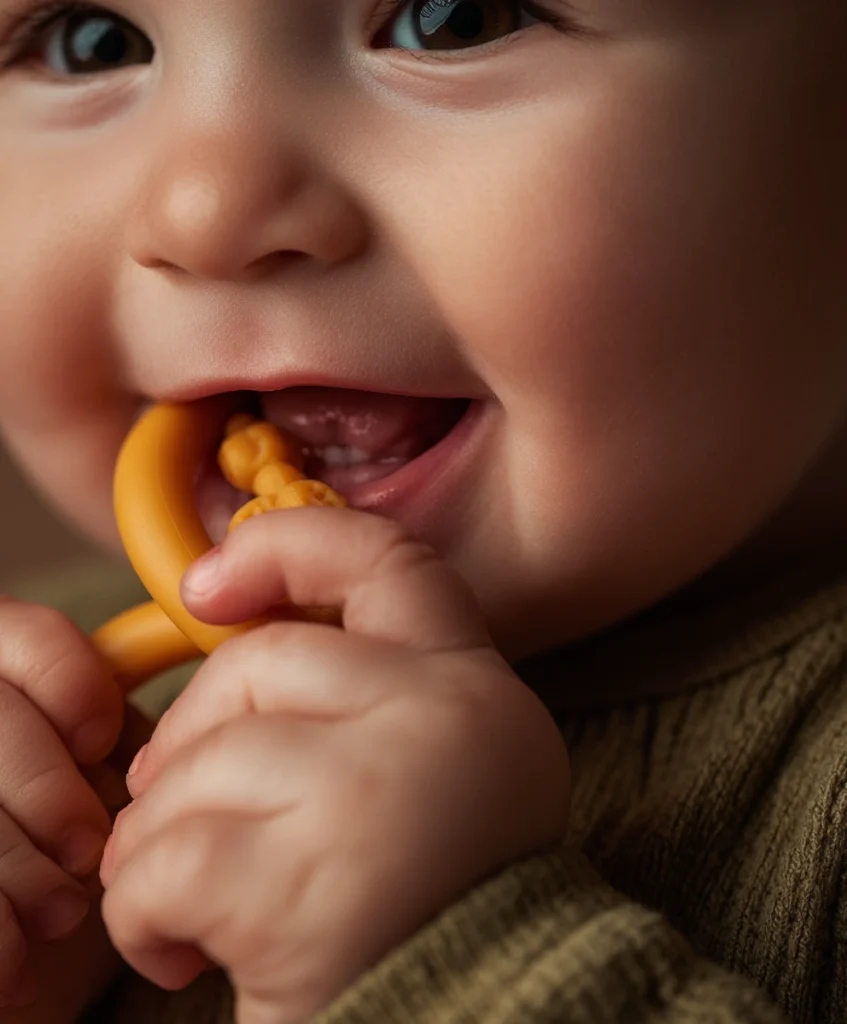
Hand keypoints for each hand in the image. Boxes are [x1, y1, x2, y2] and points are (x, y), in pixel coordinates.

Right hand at [0, 599, 128, 1008]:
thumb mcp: (99, 780)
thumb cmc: (72, 853)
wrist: (24, 952)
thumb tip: (191, 711)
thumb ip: (119, 734)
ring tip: (61, 910)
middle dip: (45, 784)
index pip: (18, 630)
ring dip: (17, 862)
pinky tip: (17, 950)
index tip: (101, 740)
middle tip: (85, 846)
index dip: (67, 680)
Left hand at [100, 509, 569, 1023]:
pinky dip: (143, 907)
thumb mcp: (426, 775)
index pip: (388, 562)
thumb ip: (355, 697)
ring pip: (203, 761)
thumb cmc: (421, 911)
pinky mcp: (311, 881)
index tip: (209, 582)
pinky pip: (169, 856)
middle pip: (260, 661)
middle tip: (184, 810)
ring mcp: (380, 790)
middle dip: (191, 734)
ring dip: (162, 839)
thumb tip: (222, 633)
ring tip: (193, 906)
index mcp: (477, 692)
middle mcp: (445, 719)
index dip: (291, 546)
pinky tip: (179, 948)